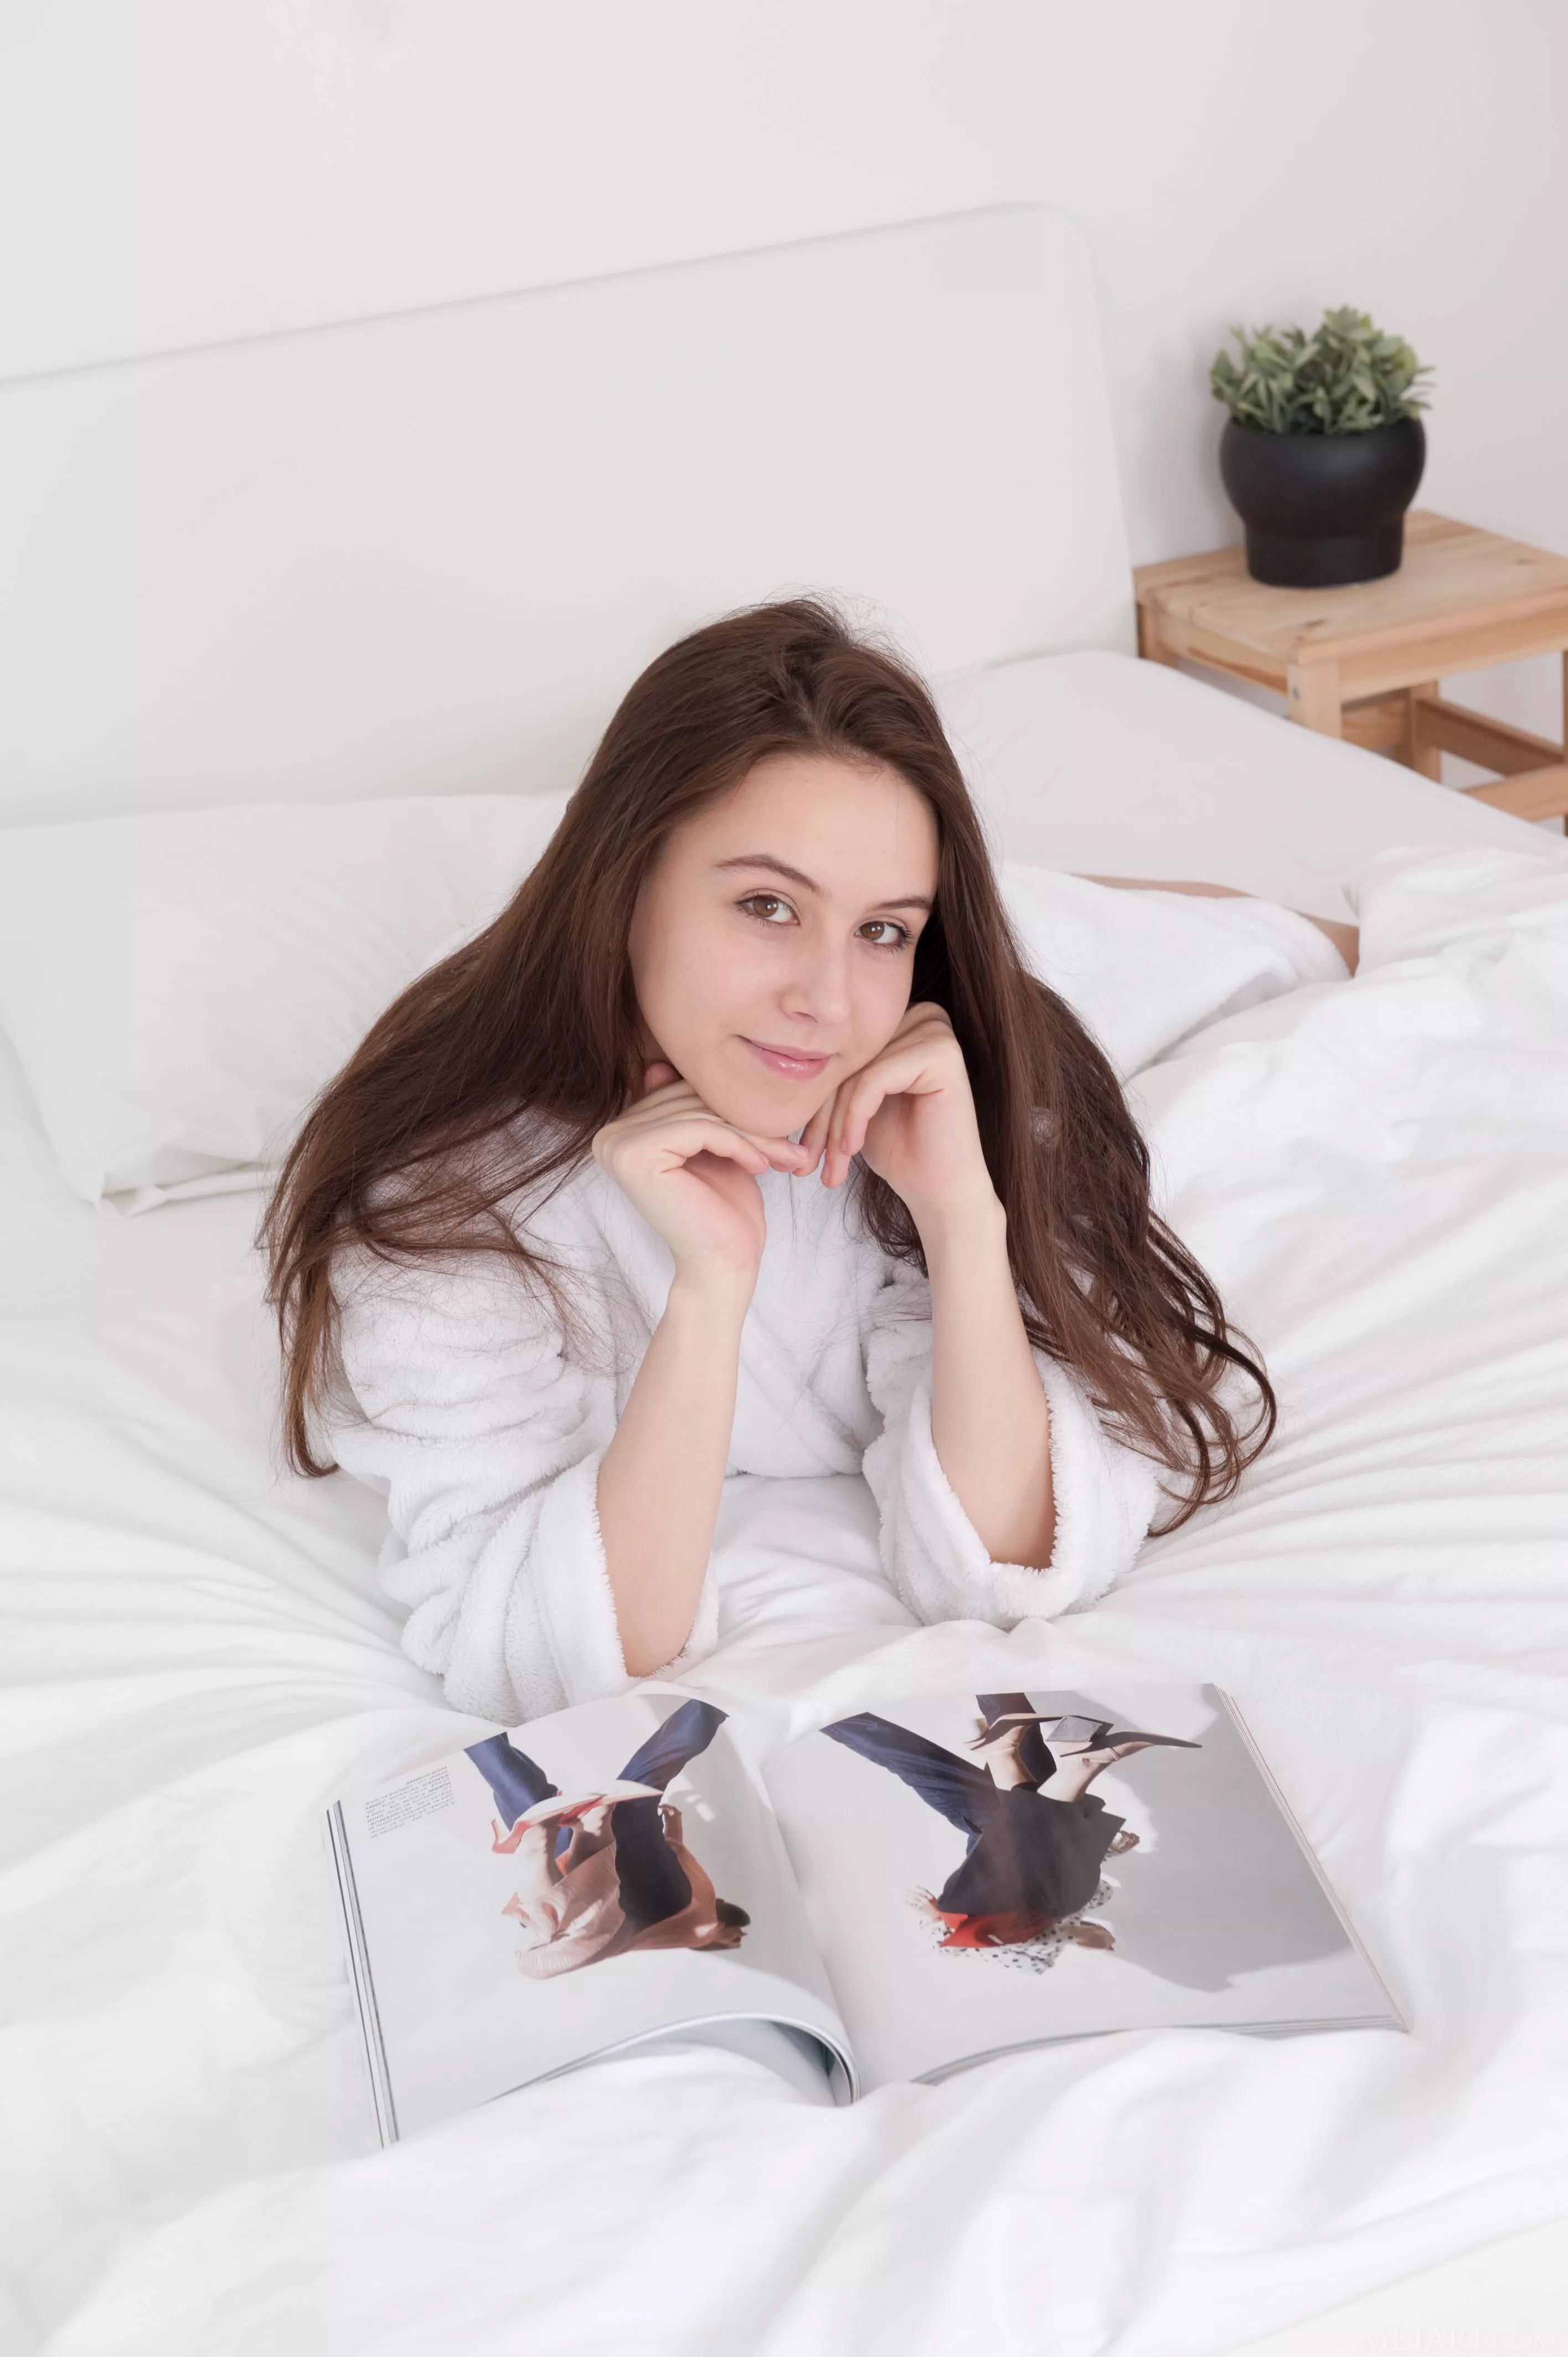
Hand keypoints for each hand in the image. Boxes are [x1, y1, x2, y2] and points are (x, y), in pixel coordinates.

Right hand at [592, 1063, 812, 1293]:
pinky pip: (702, 1128)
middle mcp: (609, 1135)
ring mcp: (618, 1145)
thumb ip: (687, 1106)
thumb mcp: (711, 1145)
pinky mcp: (637, 1157)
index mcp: (621, 1131)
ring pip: (702, 1113)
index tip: (774, 1129)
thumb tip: (657, 1061)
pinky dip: (740, 1143)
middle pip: (691, 1099)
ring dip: (752, 1133)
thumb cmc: (723, 1209)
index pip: (682, 1092)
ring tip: (784, 1156)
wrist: (724, 1265)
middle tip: (788, 1143)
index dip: (732, 1108)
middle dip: (745, 1119)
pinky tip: (761, 1166)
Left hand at [800, 1004, 995, 1225]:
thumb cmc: (899, 1150)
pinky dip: (856, 1117)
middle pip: (847, 1061)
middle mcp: (922, 1015)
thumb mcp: (852, 1105)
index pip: (840, 1054)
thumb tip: (776, 1054)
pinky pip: (874, 1079)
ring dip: (835, 1125)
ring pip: (856, 1072)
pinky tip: (853, 1148)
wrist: (941, 1191)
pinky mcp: (942, 1053)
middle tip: (808, 1164)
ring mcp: (936, 1030)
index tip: (801, 1150)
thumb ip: (832, 1073)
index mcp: (901, 1020)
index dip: (815, 1103)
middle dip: (822, 1117)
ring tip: (831, 1167)